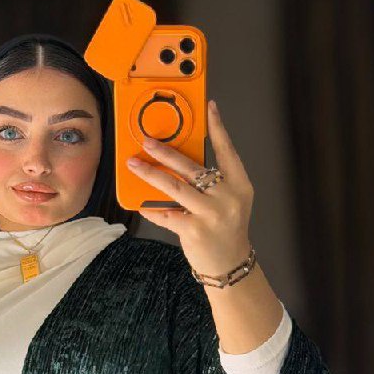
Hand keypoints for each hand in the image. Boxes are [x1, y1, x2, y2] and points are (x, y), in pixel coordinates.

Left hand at [127, 101, 253, 276]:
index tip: (209, 108)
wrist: (230, 265)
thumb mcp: (228, 201)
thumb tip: (176, 160)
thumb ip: (210, 182)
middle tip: (147, 141)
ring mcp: (212, 215)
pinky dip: (151, 207)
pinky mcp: (195, 231)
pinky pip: (166, 214)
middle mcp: (228, 198)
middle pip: (192, 168)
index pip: (228, 151)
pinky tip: (139, 202)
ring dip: (150, 174)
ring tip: (134, 164)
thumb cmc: (225, 229)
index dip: (218, 128)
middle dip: (166, 152)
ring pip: (174, 187)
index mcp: (239, 185)